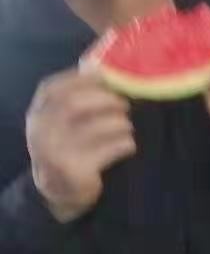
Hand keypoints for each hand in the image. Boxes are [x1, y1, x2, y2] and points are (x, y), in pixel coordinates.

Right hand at [26, 70, 135, 221]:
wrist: (57, 189)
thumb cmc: (66, 144)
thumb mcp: (59, 119)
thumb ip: (75, 95)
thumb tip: (99, 64)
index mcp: (38, 113)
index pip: (54, 88)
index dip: (83, 79)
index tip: (106, 78)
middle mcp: (41, 132)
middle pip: (76, 105)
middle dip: (107, 100)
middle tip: (125, 104)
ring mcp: (56, 153)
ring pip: (98, 128)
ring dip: (121, 124)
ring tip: (126, 127)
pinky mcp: (76, 171)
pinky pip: (111, 150)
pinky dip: (126, 144)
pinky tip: (128, 145)